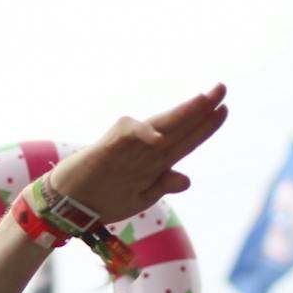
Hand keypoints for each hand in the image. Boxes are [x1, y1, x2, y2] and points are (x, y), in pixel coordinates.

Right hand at [44, 85, 228, 228]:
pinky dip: (142, 135)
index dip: (206, 126)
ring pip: (160, 127)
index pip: (186, 140)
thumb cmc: (100, 199)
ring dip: (181, 114)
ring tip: (204, 99)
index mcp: (154, 162)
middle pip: (178, 126)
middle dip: (201, 109)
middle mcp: (144, 150)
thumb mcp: (138, 198)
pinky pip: (127, 137)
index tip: (224, 110)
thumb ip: (161, 186)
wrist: (68, 205)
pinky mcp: (107, 148)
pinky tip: (159, 135)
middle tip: (222, 88)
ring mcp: (127, 147)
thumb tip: (186, 180)